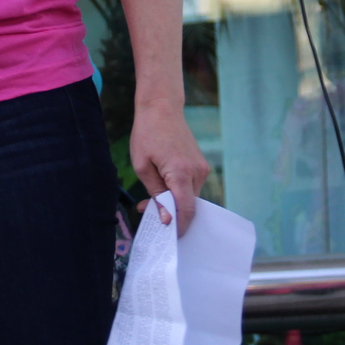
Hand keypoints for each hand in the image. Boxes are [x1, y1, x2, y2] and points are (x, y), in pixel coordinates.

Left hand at [130, 99, 208, 236]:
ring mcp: (202, 168)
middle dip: (170, 213)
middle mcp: (197, 172)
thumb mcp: (142, 166)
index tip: (168, 237)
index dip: (179, 227)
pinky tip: (161, 186)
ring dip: (173, 202)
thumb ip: (156, 194)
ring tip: (149, 197)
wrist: (161, 107)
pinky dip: (178, 191)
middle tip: (146, 210)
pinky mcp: (201, 164)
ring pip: (190, 196)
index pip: (186, 209)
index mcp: (181, 173)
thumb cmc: (147, 134)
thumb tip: (167, 219)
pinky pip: (191, 186)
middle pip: (188, 205)